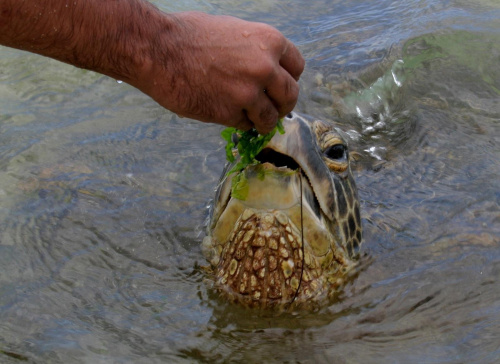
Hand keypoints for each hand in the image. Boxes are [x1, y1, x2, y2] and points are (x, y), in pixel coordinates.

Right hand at [135, 12, 304, 133]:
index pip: (297, 67)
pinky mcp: (230, 114)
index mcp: (269, 41)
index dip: (289, 78)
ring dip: (263, 120)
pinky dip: (240, 124)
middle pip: (290, 95)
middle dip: (283, 105)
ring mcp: (249, 93)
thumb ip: (255, 50)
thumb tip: (266, 67)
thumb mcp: (233, 31)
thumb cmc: (190, 35)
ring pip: (271, 117)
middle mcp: (266, 68)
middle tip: (273, 109)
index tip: (280, 87)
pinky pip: (246, 125)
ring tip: (253, 119)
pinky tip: (227, 114)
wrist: (159, 50)